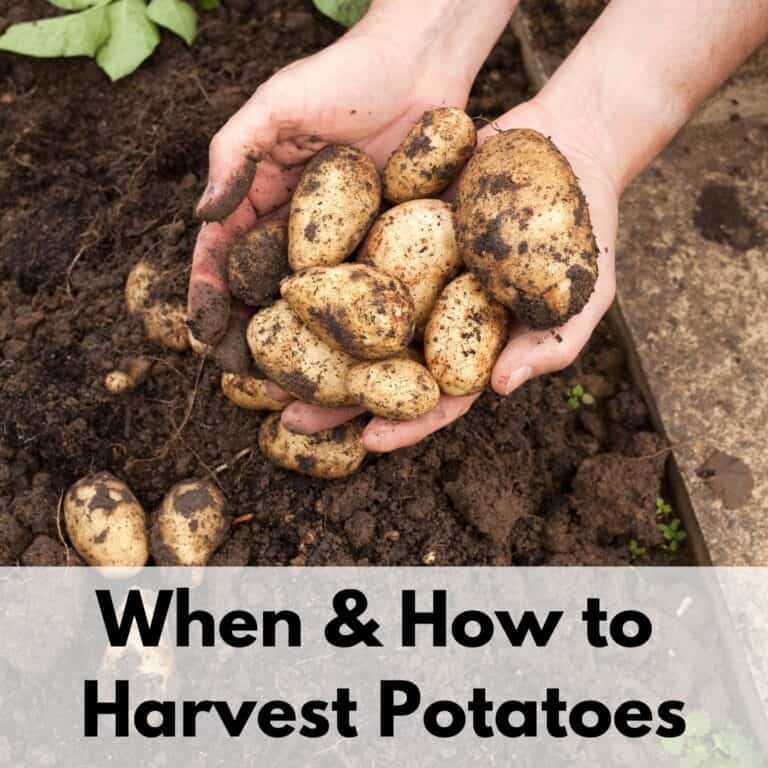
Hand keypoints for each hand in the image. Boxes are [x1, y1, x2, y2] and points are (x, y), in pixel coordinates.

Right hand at [187, 5, 483, 342]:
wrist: (421, 65)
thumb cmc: (343, 76)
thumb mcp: (274, 108)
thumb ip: (233, 157)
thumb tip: (201, 217)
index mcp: (263, 197)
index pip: (224, 253)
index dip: (208, 292)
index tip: (201, 333)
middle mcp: (300, 228)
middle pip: (266, 289)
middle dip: (250, 332)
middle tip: (242, 375)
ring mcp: (344, 242)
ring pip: (313, 302)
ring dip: (299, 343)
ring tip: (289, 383)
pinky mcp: (387, 248)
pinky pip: (364, 294)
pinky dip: (352, 328)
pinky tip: (348, 359)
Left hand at [281, 97, 619, 451]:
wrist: (570, 139)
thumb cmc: (586, 226)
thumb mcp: (585, 292)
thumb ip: (550, 345)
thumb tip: (500, 390)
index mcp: (476, 344)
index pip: (437, 396)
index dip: (405, 422)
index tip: (367, 441)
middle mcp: (436, 314)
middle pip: (381, 365)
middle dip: (337, 394)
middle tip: (289, 413)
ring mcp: (411, 272)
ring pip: (354, 317)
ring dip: (312, 341)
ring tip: (264, 362)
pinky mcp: (393, 226)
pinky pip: (353, 253)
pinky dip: (319, 273)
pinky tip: (279, 286)